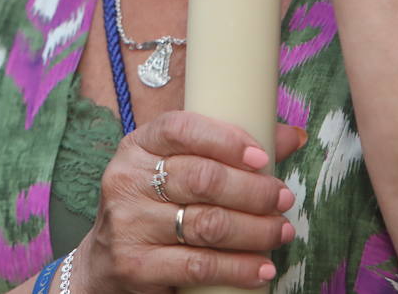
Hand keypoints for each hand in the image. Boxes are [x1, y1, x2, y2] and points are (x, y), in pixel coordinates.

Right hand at [78, 112, 304, 291]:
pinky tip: (261, 269)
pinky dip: (238, 268)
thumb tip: (292, 136)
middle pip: (202, 179)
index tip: (262, 157)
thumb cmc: (152, 208)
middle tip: (283, 198)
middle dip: (253, 190)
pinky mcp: (136, 266)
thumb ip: (229, 152)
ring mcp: (129, 224)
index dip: (226, 140)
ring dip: (255, 230)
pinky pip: (198, 265)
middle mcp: (127, 180)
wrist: (105, 264)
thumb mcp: (176, 171)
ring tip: (281, 232)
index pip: (181, 128)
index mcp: (138, 146)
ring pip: (206, 223)